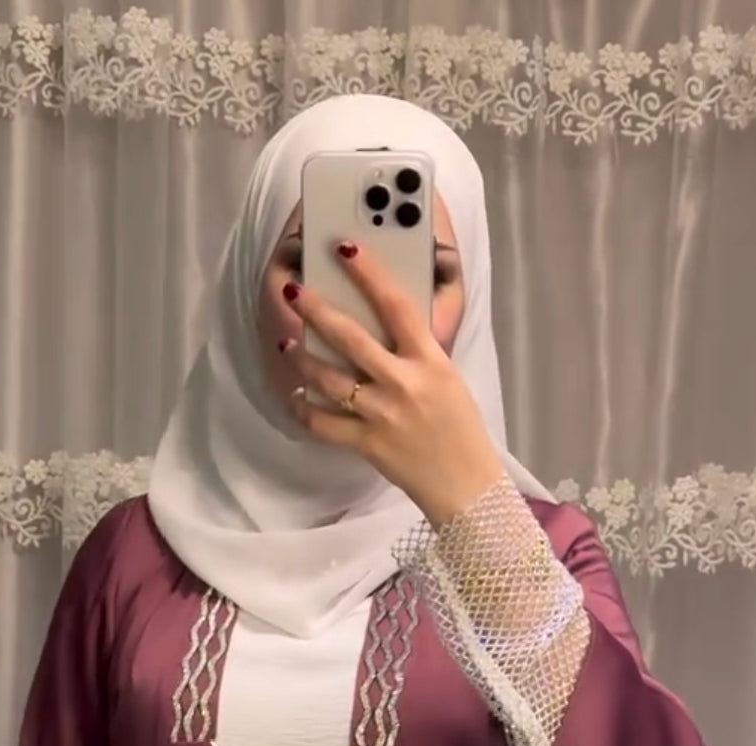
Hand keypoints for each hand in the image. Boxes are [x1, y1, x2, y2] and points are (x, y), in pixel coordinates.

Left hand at [278, 245, 502, 527]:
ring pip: (328, 378)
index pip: (396, 304)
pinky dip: (305, 408)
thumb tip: (382, 326)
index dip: (369, 273)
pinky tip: (297, 395)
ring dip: (302, 358)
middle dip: (317, 310)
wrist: (467, 485)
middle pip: (350, 337)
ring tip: (288, 344)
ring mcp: (382, 415)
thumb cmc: (462, 429)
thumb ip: (417, 353)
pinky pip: (323, 423)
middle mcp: (403, 383)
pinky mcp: (367, 444)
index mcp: (430, 360)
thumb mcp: (447, 379)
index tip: (346, 249)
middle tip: (294, 291)